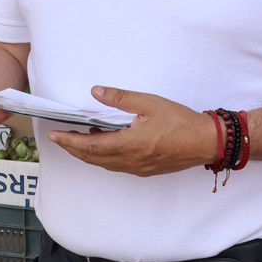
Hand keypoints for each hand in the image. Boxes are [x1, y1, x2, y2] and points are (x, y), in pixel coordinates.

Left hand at [48, 86, 220, 176]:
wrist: (207, 142)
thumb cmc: (181, 122)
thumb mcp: (149, 103)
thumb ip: (120, 98)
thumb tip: (95, 91)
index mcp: (130, 145)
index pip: (91, 147)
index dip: (70, 142)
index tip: (55, 136)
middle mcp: (131, 161)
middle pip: (93, 158)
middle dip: (73, 149)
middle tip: (59, 138)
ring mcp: (138, 167)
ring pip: (104, 164)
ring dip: (87, 154)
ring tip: (76, 140)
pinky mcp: (146, 169)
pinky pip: (116, 165)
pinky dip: (103, 157)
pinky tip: (102, 145)